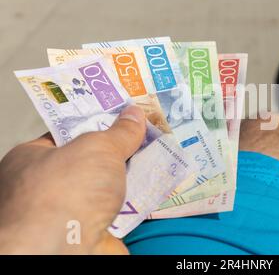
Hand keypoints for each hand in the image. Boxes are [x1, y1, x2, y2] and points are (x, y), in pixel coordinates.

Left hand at [0, 105, 145, 253]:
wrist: (65, 252)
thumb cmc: (66, 191)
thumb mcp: (97, 148)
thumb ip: (119, 133)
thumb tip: (134, 114)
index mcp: (32, 159)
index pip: (66, 134)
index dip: (96, 123)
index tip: (124, 115)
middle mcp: (45, 187)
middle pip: (89, 161)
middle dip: (118, 151)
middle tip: (146, 135)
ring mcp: (68, 214)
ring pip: (106, 188)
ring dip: (130, 178)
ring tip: (158, 157)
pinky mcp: (90, 234)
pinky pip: (118, 211)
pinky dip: (136, 203)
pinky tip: (156, 187)